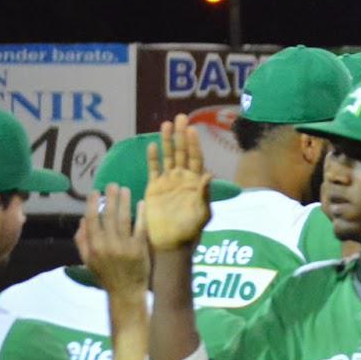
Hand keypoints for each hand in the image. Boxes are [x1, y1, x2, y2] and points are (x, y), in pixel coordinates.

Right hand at [77, 184, 148, 295]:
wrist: (126, 292)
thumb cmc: (105, 276)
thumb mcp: (87, 260)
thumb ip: (82, 240)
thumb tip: (82, 220)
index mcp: (93, 246)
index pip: (91, 220)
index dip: (93, 204)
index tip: (96, 191)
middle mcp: (107, 245)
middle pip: (108, 216)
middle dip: (110, 198)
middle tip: (113, 184)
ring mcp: (124, 247)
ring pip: (123, 219)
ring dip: (124, 202)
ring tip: (125, 189)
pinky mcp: (140, 249)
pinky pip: (140, 228)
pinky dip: (141, 215)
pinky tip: (141, 203)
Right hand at [142, 115, 213, 250]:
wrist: (170, 243)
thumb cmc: (190, 231)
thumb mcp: (201, 214)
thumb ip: (204, 194)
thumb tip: (209, 175)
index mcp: (196, 183)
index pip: (196, 159)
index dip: (194, 144)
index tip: (192, 129)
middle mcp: (182, 179)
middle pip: (182, 152)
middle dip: (181, 135)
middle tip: (180, 117)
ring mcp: (168, 182)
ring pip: (167, 157)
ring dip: (166, 141)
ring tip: (166, 124)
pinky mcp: (154, 188)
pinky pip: (153, 169)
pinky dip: (152, 158)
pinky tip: (151, 145)